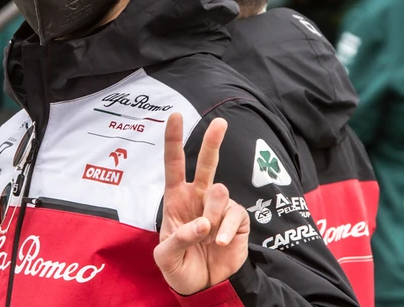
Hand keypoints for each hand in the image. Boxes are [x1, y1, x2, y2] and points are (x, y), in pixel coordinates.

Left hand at [154, 113, 249, 295]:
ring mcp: (220, 207)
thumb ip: (177, 240)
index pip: (174, 164)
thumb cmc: (180, 267)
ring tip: (207, 235)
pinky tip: (221, 243)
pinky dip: (226, 230)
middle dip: (213, 141)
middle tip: (221, 123)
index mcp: (176, 198)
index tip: (175, 115)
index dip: (173, 139)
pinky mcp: (238, 219)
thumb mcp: (165, 258)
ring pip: (220, 192)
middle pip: (207, 163)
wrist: (205, 287)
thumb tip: (201, 223)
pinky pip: (235, 215)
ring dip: (211, 214)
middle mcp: (199, 197)